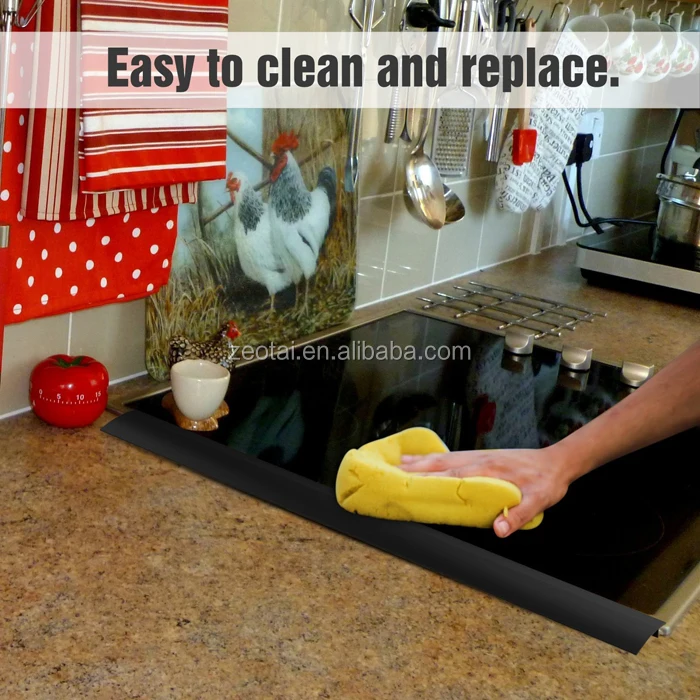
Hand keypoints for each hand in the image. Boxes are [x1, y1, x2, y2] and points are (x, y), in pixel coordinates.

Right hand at [399, 447, 575, 537]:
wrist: (557, 462)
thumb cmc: (547, 482)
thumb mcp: (539, 500)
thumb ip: (518, 514)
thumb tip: (499, 530)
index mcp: (488, 470)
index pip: (452, 475)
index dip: (429, 479)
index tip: (408, 482)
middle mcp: (479, 460)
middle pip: (441, 462)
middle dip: (415, 467)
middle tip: (391, 471)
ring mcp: (479, 456)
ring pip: (444, 457)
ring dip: (421, 460)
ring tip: (399, 462)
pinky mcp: (482, 456)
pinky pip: (452, 455)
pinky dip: (435, 457)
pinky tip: (427, 460)